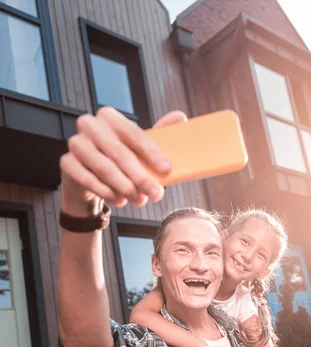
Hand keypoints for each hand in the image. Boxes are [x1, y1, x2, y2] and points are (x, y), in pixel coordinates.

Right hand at [60, 107, 186, 214]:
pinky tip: (119, 200)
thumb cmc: (118, 161)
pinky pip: (87, 179)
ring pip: (103, 167)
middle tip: (155, 194)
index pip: (134, 134)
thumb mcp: (138, 148)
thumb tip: (179, 116)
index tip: (166, 170)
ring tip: (139, 200)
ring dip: (124, 187)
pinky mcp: (66, 163)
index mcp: (110, 117)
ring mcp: (75, 143)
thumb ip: (158, 133)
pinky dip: (106, 192)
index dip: (152, 153)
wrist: (89, 179)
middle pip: (119, 153)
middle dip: (140, 176)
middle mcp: (90, 125)